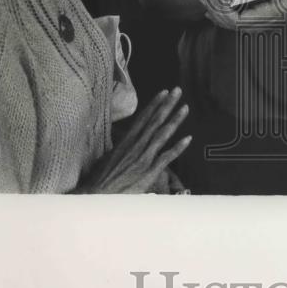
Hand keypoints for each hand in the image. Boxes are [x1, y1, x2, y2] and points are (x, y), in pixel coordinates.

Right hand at [76, 88, 190, 192]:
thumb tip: (122, 145)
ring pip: (163, 134)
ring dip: (175, 120)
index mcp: (126, 142)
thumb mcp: (108, 159)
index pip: (143, 118)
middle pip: (155, 121)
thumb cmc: (101, 180)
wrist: (98, 197)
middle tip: (178, 90)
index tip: (163, 92)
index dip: (154, 104)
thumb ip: (119, 150)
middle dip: (167, 105)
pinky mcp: (150, 172)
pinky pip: (167, 157)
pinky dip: (178, 147)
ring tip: (185, 107)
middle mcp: (136, 146)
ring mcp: (144, 158)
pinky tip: (188, 138)